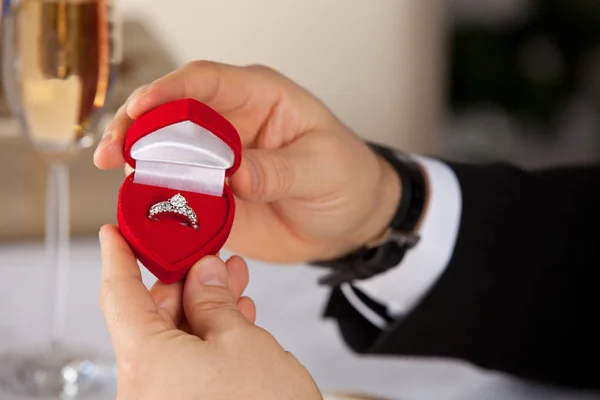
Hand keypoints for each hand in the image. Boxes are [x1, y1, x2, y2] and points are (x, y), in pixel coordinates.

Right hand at [94, 62, 400, 262]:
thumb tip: (236, 175)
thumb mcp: (322, 168)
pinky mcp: (215, 197)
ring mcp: (218, 163)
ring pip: (167, 155)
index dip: (170, 90)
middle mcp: (230, 125)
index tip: (142, 106)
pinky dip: (159, 202)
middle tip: (114, 149)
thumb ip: (278, 170)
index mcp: (258, 98)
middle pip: (172, 116)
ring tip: (119, 177)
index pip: (205, 83)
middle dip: (137, 127)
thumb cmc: (345, 177)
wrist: (351, 220)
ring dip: (139, 165)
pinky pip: (180, 196)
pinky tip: (141, 209)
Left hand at [99, 224, 320, 399]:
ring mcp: (164, 399)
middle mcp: (145, 387)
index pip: (118, 295)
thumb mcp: (242, 341)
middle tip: (210, 259)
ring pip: (176, 339)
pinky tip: (237, 319)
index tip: (114, 234)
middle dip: (185, 281)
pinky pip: (187, 363)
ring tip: (234, 284)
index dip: (117, 257)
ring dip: (206, 307)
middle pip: (152, 316)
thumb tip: (204, 274)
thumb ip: (215, 301)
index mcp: (146, 362)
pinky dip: (210, 337)